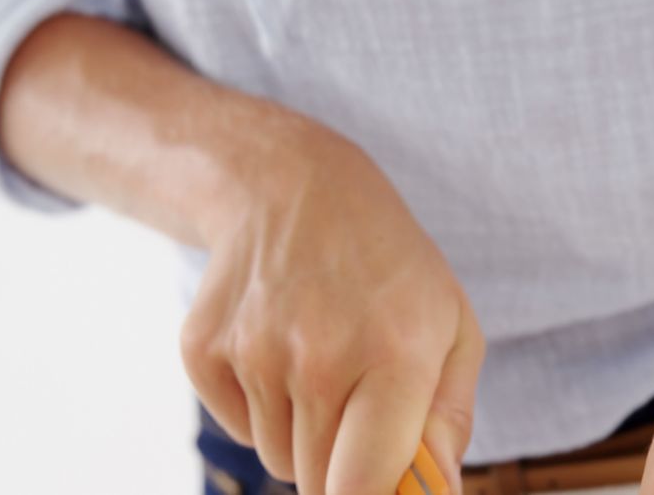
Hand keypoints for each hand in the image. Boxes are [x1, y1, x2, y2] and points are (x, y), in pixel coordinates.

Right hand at [179, 128, 484, 494]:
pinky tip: (278, 348)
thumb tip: (436, 490)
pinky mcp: (203, 350)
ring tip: (319, 363)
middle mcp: (318, 357)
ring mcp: (253, 352)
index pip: (364, 488)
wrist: (292, 188)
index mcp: (394, 354)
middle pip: (318, 483)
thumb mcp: (450, 323)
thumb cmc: (387, 266)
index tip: (379, 486)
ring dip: (302, 433)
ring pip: (276, 457)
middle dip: (342, 463)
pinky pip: (238, 427)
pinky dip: (259, 408)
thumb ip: (450, 416)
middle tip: (356, 407)